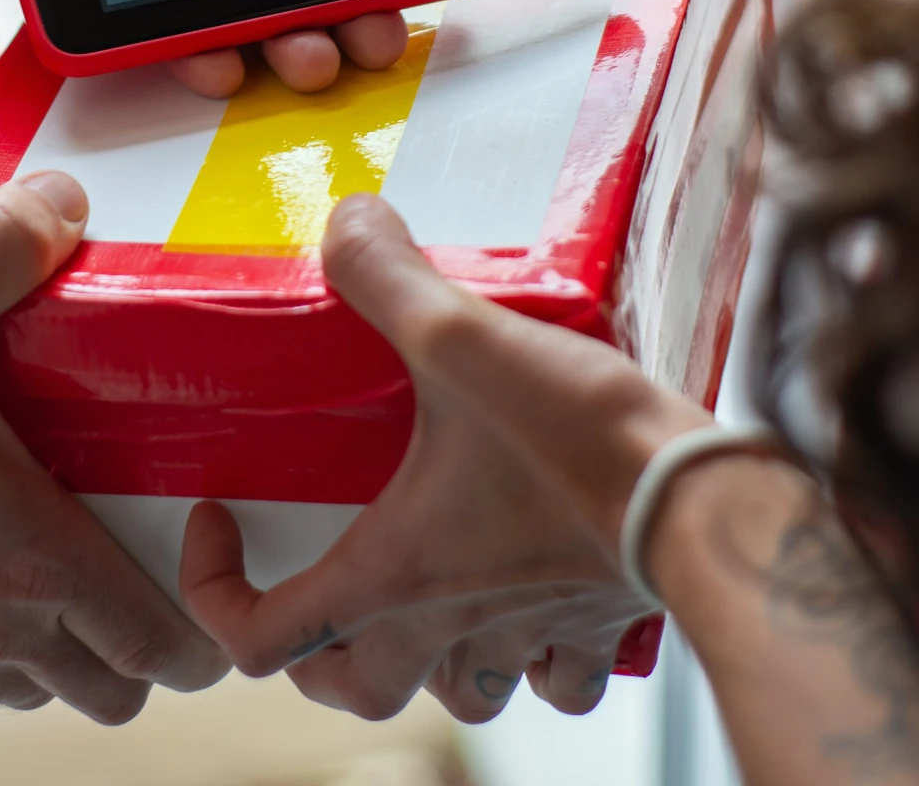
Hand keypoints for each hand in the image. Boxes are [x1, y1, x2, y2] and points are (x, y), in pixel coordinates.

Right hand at [0, 172, 227, 721]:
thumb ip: (0, 251)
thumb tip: (66, 202)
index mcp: (28, 559)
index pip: (162, 649)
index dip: (201, 627)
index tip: (196, 562)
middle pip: (115, 694)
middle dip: (137, 647)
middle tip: (128, 564)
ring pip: (37, 693)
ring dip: (56, 649)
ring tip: (40, 558)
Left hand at [178, 194, 712, 722]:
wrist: (702, 502)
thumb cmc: (579, 441)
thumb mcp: (461, 336)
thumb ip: (386, 275)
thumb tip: (345, 222)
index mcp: (392, 572)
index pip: (260, 638)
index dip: (215, 592)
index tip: (221, 525)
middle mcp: (447, 623)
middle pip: (352, 690)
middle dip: (319, 656)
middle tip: (314, 585)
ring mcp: (524, 634)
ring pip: (455, 696)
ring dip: (430, 663)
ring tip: (425, 599)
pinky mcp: (594, 624)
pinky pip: (557, 679)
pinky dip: (539, 661)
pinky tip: (537, 609)